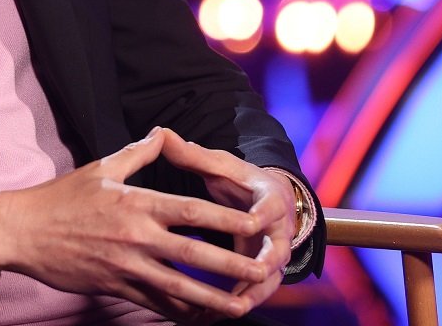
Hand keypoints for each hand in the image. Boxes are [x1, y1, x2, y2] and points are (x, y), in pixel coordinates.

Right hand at [0, 128, 276, 322]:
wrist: (23, 231)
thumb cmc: (63, 196)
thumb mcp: (101, 167)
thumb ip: (139, 153)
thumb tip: (162, 132)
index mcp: (137, 203)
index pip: (193, 212)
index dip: (228, 218)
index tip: (256, 223)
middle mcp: (137, 237)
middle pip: (195, 254)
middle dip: (232, 264)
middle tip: (263, 269)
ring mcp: (127, 266)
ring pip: (179, 288)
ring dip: (214, 299)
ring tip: (241, 306)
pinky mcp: (115, 287)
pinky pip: (155, 305)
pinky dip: (181, 314)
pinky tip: (202, 318)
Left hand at [158, 128, 296, 311]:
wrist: (266, 200)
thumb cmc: (239, 180)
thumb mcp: (221, 165)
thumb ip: (194, 155)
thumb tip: (163, 133)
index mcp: (269, 197)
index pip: (270, 206)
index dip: (261, 215)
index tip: (250, 223)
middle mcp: (278, 228)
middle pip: (277, 249)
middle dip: (264, 263)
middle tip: (252, 274)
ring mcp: (274, 252)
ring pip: (269, 278)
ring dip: (253, 292)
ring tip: (233, 307)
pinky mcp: (266, 271)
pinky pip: (257, 290)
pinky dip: (243, 301)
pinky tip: (221, 313)